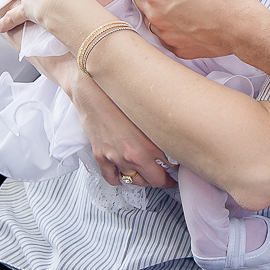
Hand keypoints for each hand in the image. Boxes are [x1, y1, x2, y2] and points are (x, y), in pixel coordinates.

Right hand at [71, 72, 175, 187]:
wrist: (93, 89)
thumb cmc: (122, 96)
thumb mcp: (151, 113)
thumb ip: (162, 131)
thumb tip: (175, 140)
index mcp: (150, 146)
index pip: (168, 171)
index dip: (173, 176)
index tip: (176, 175)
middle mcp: (134, 155)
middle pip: (153, 180)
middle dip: (162, 181)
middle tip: (167, 179)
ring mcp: (116, 158)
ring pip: (133, 181)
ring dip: (142, 180)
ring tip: (148, 175)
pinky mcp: (101, 156)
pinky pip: (111, 178)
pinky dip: (119, 179)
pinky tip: (124, 175)